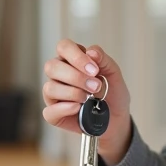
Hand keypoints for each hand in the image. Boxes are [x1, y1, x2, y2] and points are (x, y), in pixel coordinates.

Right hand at [42, 40, 132, 163]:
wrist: (116, 119)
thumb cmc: (112, 93)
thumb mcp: (113, 73)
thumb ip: (103, 60)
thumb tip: (91, 52)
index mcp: (71, 60)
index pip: (63, 47)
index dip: (76, 56)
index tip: (94, 69)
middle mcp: (59, 75)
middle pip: (52, 66)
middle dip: (75, 77)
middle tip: (96, 86)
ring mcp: (54, 95)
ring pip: (50, 88)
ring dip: (73, 92)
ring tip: (89, 98)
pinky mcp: (54, 114)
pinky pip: (49, 111)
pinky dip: (65, 109)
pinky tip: (79, 108)